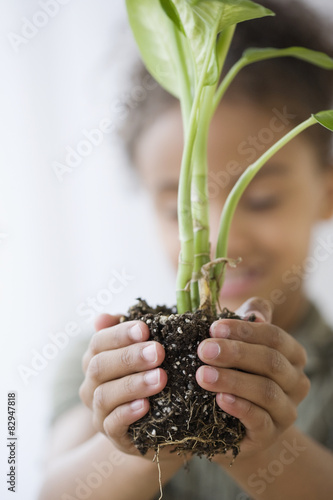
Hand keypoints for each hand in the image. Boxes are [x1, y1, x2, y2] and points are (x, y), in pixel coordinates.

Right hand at [79, 314, 169, 459]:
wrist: (159, 422)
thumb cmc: (151, 375)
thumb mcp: (144, 351)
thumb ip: (129, 333)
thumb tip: (103, 317)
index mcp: (96, 359)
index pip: (99, 341)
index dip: (120, 333)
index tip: (145, 328)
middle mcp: (92, 384)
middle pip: (100, 366)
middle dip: (130, 357)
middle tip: (158, 352)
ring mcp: (99, 411)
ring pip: (104, 395)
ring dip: (133, 384)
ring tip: (160, 378)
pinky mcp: (112, 435)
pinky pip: (113, 424)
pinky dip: (128, 413)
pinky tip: (146, 406)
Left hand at [196, 297, 309, 457]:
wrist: (231, 422)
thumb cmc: (236, 372)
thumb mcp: (240, 343)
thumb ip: (248, 320)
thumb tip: (257, 314)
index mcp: (292, 355)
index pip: (274, 336)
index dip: (244, 330)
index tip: (213, 328)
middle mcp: (296, 382)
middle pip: (271, 362)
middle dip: (235, 353)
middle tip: (203, 350)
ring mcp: (286, 411)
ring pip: (266, 391)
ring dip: (232, 380)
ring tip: (203, 375)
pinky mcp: (270, 435)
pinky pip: (260, 420)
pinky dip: (240, 408)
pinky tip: (220, 399)